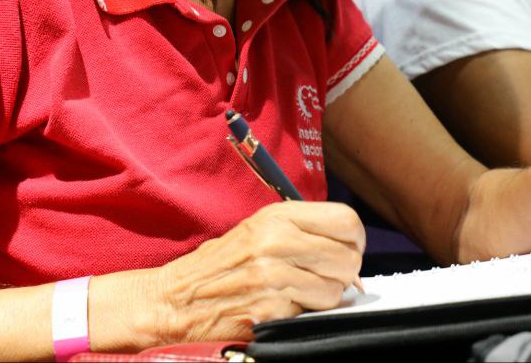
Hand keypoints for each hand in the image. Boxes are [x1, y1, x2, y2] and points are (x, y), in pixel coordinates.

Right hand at [152, 201, 364, 341]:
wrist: (175, 300)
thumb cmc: (220, 266)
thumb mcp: (259, 230)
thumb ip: (304, 232)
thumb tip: (350, 250)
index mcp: (277, 217)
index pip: (346, 220)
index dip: (355, 239)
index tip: (347, 249)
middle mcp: (277, 242)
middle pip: (348, 257)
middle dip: (345, 272)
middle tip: (327, 276)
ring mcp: (273, 278)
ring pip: (336, 288)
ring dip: (327, 296)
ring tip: (302, 293)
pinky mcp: (270, 310)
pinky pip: (314, 312)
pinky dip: (308, 313)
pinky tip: (287, 307)